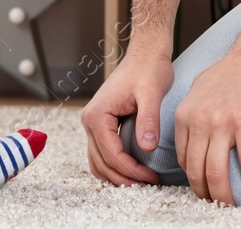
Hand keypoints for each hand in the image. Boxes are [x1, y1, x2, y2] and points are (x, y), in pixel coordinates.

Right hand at [79, 47, 174, 186]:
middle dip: (123, 177)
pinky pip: (102, 152)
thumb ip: (148, 120)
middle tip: (147, 186)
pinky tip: (133, 170)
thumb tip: (147, 147)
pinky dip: (113, 165)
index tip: (151, 178)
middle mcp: (90, 120)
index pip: (111, 154)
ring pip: (98, 161)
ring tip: (140, 182)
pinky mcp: (101, 123)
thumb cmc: (149, 69)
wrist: (146, 54)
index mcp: (97, 115)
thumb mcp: (151, 93)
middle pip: (101, 162)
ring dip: (117, 175)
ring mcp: (93, 122)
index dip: (130, 170)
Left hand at [173, 47, 240, 206]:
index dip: (194, 179)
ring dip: (224, 195)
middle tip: (216, 206)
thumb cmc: (230, 73)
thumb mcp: (198, 92)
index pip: (184, 159)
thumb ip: (191, 116)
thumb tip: (191, 142)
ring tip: (231, 208)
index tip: (204, 189)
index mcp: (185, 115)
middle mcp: (199, 120)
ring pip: (217, 171)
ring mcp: (222, 122)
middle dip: (205, 193)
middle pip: (197, 170)